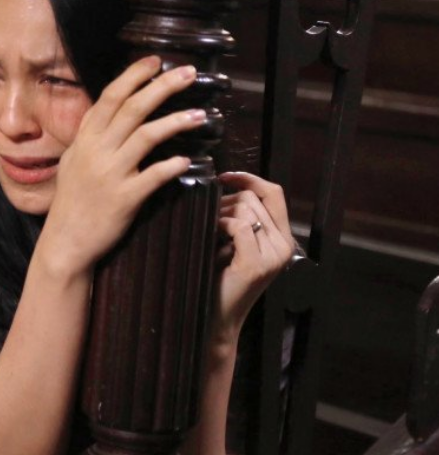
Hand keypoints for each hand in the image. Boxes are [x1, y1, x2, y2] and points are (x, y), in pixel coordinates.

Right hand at [40, 55, 204, 275]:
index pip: (110, 97)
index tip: (155, 61)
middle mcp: (96, 151)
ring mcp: (110, 174)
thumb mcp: (74, 160)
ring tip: (201, 114)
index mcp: (85, 139)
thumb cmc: (71, 201)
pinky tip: (187, 160)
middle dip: (162, 86)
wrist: (66, 242)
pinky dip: (171, 166)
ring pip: (146, 136)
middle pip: (133, 108)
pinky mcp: (124, 198)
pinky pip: (153, 176)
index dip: (133, 76)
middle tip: (189, 73)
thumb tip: (108, 111)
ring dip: (176, 121)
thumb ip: (91, 136)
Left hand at [212, 172, 294, 343]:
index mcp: (282, 239)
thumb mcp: (234, 242)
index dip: (249, 178)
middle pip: (254, 197)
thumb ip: (240, 217)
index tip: (224, 176)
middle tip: (209, 219)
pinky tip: (212, 237)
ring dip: (219, 214)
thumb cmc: (219, 277)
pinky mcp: (257, 263)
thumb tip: (227, 183)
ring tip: (210, 233)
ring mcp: (273, 256)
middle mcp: (284, 246)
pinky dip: (220, 225)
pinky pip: (238, 225)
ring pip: (245, 208)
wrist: (216, 317)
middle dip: (226, 200)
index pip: (274, 193)